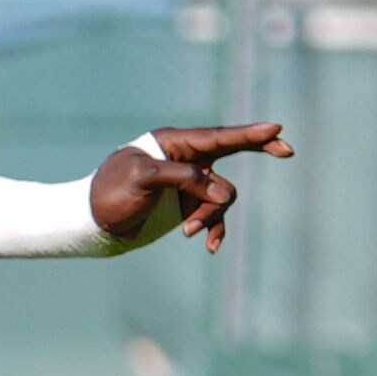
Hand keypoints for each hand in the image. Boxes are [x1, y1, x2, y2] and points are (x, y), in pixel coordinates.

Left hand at [95, 123, 291, 252]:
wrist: (89, 222)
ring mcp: (188, 183)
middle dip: (259, 150)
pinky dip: (214, 229)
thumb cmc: (109, 193)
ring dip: (211, 215)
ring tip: (189, 232)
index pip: (218, 137)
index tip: (277, 128)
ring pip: (221, 195)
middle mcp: (185, 159)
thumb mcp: (143, 180)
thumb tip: (223, 194)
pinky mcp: (186, 206)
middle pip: (231, 152)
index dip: (249, 135)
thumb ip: (184, 180)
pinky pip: (212, 216)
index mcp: (173, 143)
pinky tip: (211, 247)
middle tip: (287, 150)